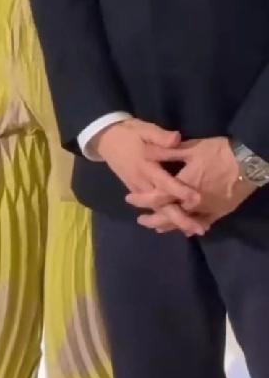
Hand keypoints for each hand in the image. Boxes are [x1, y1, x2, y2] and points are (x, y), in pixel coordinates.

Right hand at [95, 117, 204, 235]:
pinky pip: (153, 208)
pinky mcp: (137, 191)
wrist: (106, 139)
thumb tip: (176, 139)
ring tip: (195, 230)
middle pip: (161, 205)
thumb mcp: (144, 129)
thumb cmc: (128, 133)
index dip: (180, 191)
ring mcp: (139, 189)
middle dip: (179, 218)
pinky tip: (181, 225)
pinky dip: (165, 218)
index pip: (164, 182)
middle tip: (199, 229)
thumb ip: (160, 136)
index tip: (197, 199)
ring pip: (157, 210)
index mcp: (146, 166)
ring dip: (175, 222)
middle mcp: (142, 182)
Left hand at [128, 136, 255, 233]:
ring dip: (169, 225)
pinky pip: (202, 222)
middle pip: (168, 214)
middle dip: (153, 219)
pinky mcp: (219, 212)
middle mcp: (192, 201)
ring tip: (157, 227)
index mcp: (183, 184)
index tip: (129, 199)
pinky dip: (191, 226)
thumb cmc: (219, 152)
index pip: (157, 196)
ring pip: (183, 221)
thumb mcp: (193, 147)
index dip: (142, 199)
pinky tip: (184, 229)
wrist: (248, 161)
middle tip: (141, 220)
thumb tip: (146, 151)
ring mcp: (206, 208)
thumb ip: (169, 151)